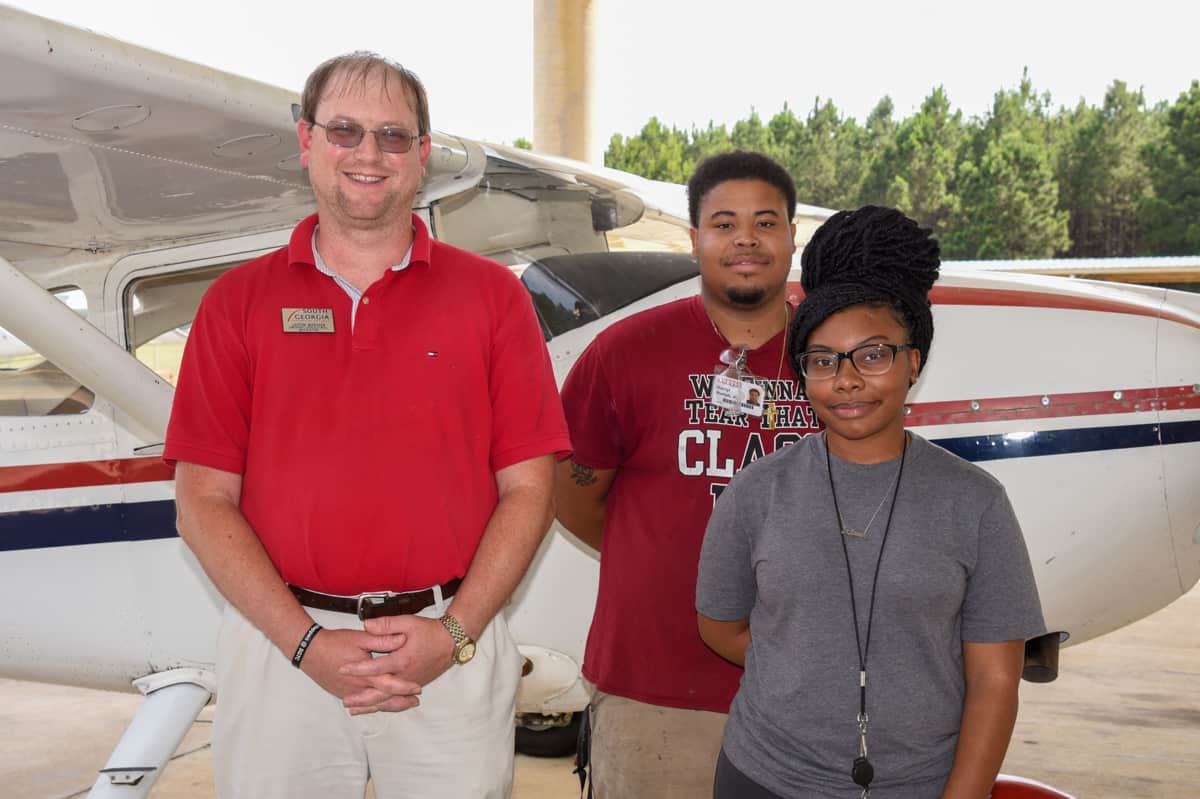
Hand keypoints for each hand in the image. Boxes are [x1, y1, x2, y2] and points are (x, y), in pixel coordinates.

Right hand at [299, 627, 419, 713]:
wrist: (310, 650)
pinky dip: (372, 707)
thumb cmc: (334, 643)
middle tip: (414, 701)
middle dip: (400, 701)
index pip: (389, 684)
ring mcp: (349, 692)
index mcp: (364, 673)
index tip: (417, 687)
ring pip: (372, 704)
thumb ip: (382, 640)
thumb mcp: (360, 638)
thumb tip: (401, 639)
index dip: (404, 687)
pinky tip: (378, 707)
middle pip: (383, 699)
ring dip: (388, 705)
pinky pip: (360, 704)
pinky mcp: (342, 693)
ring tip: (402, 705)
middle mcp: (357, 687)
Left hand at [339, 615, 455, 712]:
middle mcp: (406, 675)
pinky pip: (397, 699)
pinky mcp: (415, 684)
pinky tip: (376, 706)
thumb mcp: (408, 622)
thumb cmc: (431, 631)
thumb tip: (367, 625)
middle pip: (380, 691)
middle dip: (362, 697)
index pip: (375, 667)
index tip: (343, 668)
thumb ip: (386, 624)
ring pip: (388, 699)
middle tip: (345, 700)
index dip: (358, 668)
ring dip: (371, 704)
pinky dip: (385, 704)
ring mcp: (411, 682)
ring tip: (355, 709)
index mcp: (402, 659)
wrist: (452, 641)